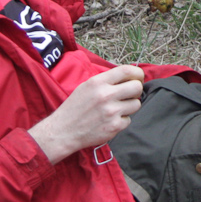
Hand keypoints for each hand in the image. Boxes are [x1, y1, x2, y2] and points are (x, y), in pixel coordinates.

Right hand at [29, 65, 145, 163]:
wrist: (63, 131)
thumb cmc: (75, 108)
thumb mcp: (87, 87)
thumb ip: (106, 81)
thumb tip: (129, 77)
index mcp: (98, 82)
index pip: (127, 70)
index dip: (137, 73)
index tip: (137, 78)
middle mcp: (106, 95)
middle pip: (137, 87)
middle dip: (136, 90)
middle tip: (128, 95)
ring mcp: (111, 112)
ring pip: (136, 104)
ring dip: (129, 106)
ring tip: (116, 109)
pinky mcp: (114, 126)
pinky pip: (128, 120)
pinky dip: (121, 121)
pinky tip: (109, 121)